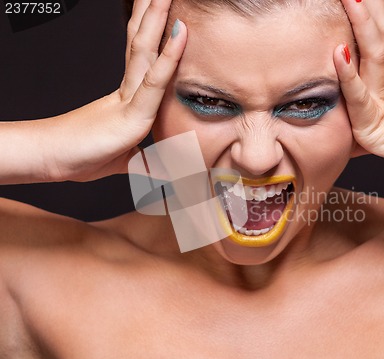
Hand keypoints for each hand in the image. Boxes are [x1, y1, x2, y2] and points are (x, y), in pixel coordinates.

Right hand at [42, 0, 186, 181]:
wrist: (52, 160)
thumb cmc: (83, 156)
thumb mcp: (126, 158)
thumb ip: (145, 158)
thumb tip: (162, 168)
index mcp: (127, 97)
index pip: (144, 57)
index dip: (153, 31)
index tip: (161, 8)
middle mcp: (128, 90)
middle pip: (143, 43)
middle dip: (152, 13)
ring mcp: (129, 99)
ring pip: (147, 50)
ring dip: (157, 17)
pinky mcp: (132, 115)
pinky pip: (154, 81)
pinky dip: (170, 55)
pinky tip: (181, 30)